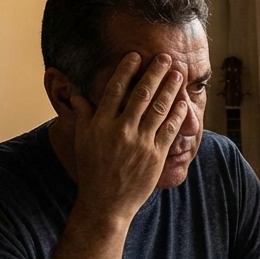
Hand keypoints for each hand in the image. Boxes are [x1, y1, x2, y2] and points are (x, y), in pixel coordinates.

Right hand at [68, 53, 187, 220]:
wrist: (105, 203)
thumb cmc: (92, 170)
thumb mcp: (82, 140)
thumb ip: (82, 114)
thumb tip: (76, 93)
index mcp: (100, 123)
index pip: (115, 89)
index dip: (126, 70)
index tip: (136, 56)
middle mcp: (121, 130)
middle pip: (141, 94)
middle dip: (155, 73)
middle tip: (165, 57)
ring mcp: (140, 142)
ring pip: (158, 108)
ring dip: (170, 88)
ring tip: (178, 74)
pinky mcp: (155, 155)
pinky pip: (169, 129)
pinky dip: (178, 114)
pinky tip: (183, 102)